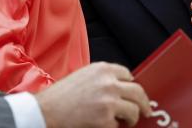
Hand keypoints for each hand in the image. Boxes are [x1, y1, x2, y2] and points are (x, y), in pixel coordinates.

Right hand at [35, 62, 149, 127]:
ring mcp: (109, 101)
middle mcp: (109, 82)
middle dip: (143, 103)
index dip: (131, 85)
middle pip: (138, 92)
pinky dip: (113, 127)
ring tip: (124, 122)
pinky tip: (102, 126)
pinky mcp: (106, 119)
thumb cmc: (59, 97)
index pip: (128, 75)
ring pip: (134, 111)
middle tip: (145, 111)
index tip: (133, 93)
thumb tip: (118, 90)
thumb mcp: (82, 77)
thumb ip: (101, 80)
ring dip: (131, 118)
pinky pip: (118, 126)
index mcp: (102, 69)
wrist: (46, 111)